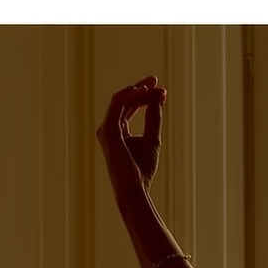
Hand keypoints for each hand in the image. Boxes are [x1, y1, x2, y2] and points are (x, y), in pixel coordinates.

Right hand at [98, 75, 165, 192]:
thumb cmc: (142, 169)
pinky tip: (142, 90)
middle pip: (125, 101)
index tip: (160, 89)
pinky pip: (118, 104)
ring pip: (121, 100)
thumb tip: (160, 94)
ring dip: (137, 90)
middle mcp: (108, 128)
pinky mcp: (109, 129)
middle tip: (156, 80)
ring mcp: (106, 128)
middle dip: (141, 89)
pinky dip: (130, 95)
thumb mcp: (152, 138)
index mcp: (118, 131)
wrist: (134, 187)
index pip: (130, 107)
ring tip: (152, 85)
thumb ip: (154, 116)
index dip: (144, 96)